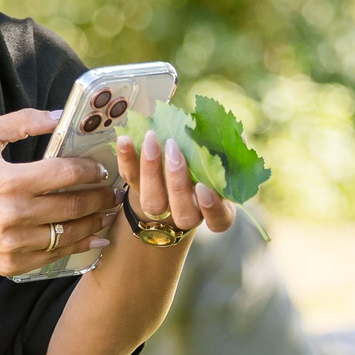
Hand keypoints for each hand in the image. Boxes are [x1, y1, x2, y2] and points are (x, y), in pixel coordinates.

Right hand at [0, 110, 122, 274]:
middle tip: (114, 192)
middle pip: (74, 205)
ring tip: (108, 212)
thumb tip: (57, 117)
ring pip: (70, 233)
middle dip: (102, 198)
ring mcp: (16, 242)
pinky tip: (95, 237)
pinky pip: (58, 255)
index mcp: (10, 181)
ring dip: (96, 222)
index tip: (102, 169)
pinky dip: (81, 246)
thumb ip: (19, 122)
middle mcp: (15, 214)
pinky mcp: (15, 263)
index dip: (91, 170)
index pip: (65, 174)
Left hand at [116, 131, 236, 238]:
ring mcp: (160, 206)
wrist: (172, 170)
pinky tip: (124, 139)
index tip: (204, 188)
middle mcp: (188, 213)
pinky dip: (126, 159)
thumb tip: (230, 134)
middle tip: (174, 149)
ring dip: (150, 169)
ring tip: (152, 139)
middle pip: (182, 212)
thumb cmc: (205, 163)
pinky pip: (130, 179)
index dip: (212, 208)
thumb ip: (226, 152)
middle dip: (177, 181)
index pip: (219, 220)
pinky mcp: (137, 190)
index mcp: (215, 208)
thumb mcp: (220, 159)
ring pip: (153, 202)